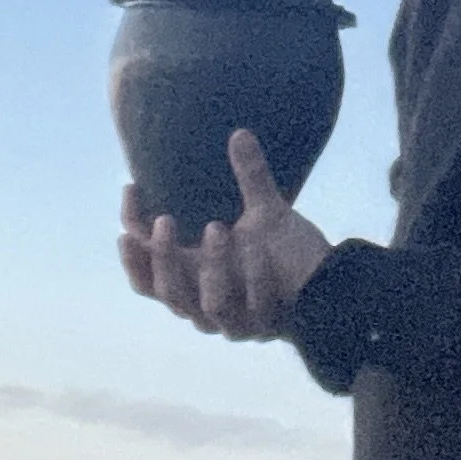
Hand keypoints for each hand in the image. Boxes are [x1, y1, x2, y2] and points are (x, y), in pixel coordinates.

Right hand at [118, 130, 331, 340]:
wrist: (329, 289)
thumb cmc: (285, 254)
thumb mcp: (266, 212)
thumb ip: (250, 178)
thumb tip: (241, 132)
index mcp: (192, 280)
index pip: (144, 271)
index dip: (132, 239)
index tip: (131, 192)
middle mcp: (203, 304)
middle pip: (164, 292)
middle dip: (160, 257)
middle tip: (164, 219)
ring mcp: (232, 321)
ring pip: (204, 304)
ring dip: (210, 266)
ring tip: (217, 227)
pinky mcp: (261, 327)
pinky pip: (250, 307)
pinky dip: (253, 277)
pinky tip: (259, 247)